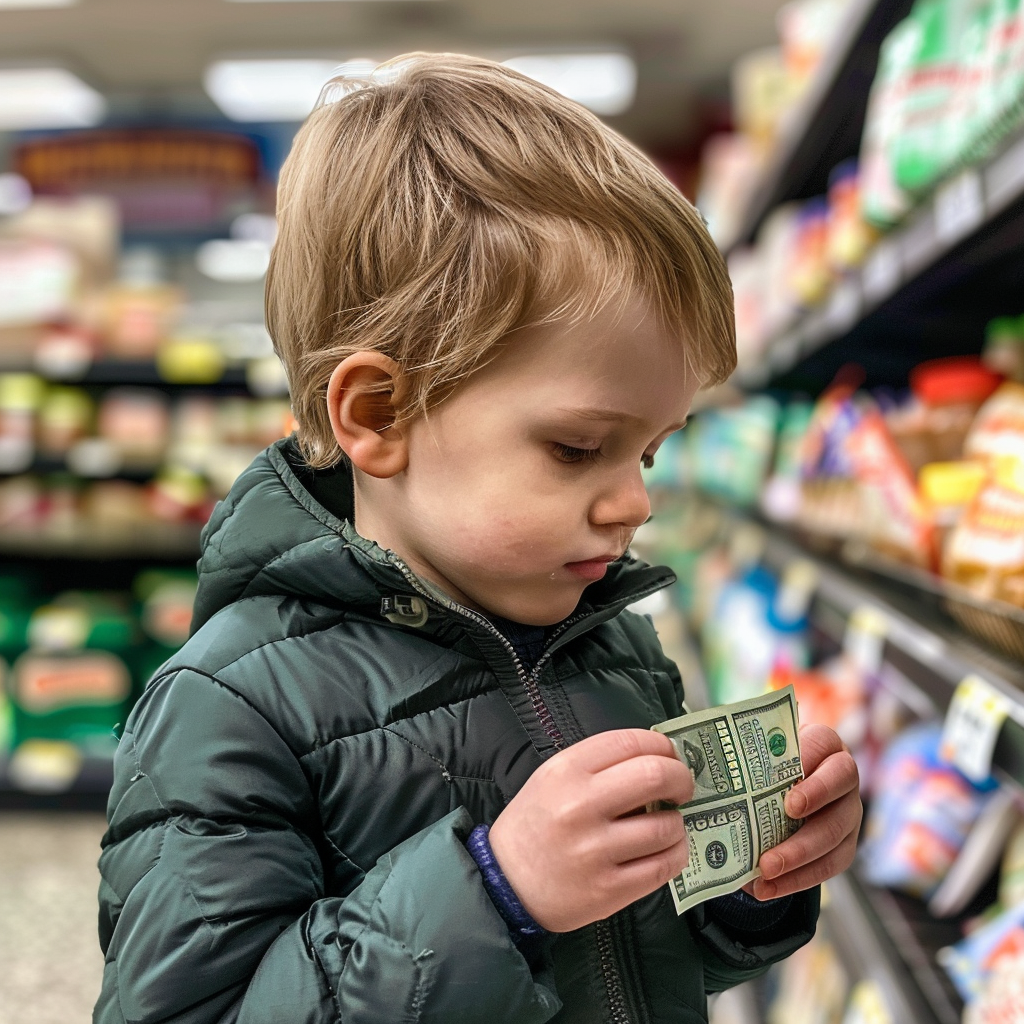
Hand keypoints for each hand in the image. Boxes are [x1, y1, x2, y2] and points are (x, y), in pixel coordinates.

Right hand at [488, 729, 694, 932]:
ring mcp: (595, 851)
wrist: (505, 883)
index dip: (662, 745)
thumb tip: (657, 759)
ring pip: (666, 826)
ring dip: (678, 823)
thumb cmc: (535, 824)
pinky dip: (675, 854)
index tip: (670, 755)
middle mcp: (580, 807)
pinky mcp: (608, 890)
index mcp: (566, 771)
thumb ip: (598, 766)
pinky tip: (669, 849)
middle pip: (655, 776)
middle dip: (681, 778)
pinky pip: (663, 866)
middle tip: (682, 787)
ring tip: (669, 824)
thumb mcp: (552, 779)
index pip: (630, 742)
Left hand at [744, 723, 861, 900]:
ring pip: (834, 839)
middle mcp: (843, 776)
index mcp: (823, 743)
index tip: (788, 802)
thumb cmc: (766, 759)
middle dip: (802, 833)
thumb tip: (699, 757)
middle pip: (836, 806)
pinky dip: (798, 880)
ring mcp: (848, 811)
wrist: (784, 780)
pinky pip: (829, 866)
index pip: (826, 750)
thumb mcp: (758, 747)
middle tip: (770, 854)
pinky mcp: (846, 843)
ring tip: (764, 874)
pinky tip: (768, 888)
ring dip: (798, 861)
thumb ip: (745, 749)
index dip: (812, 778)